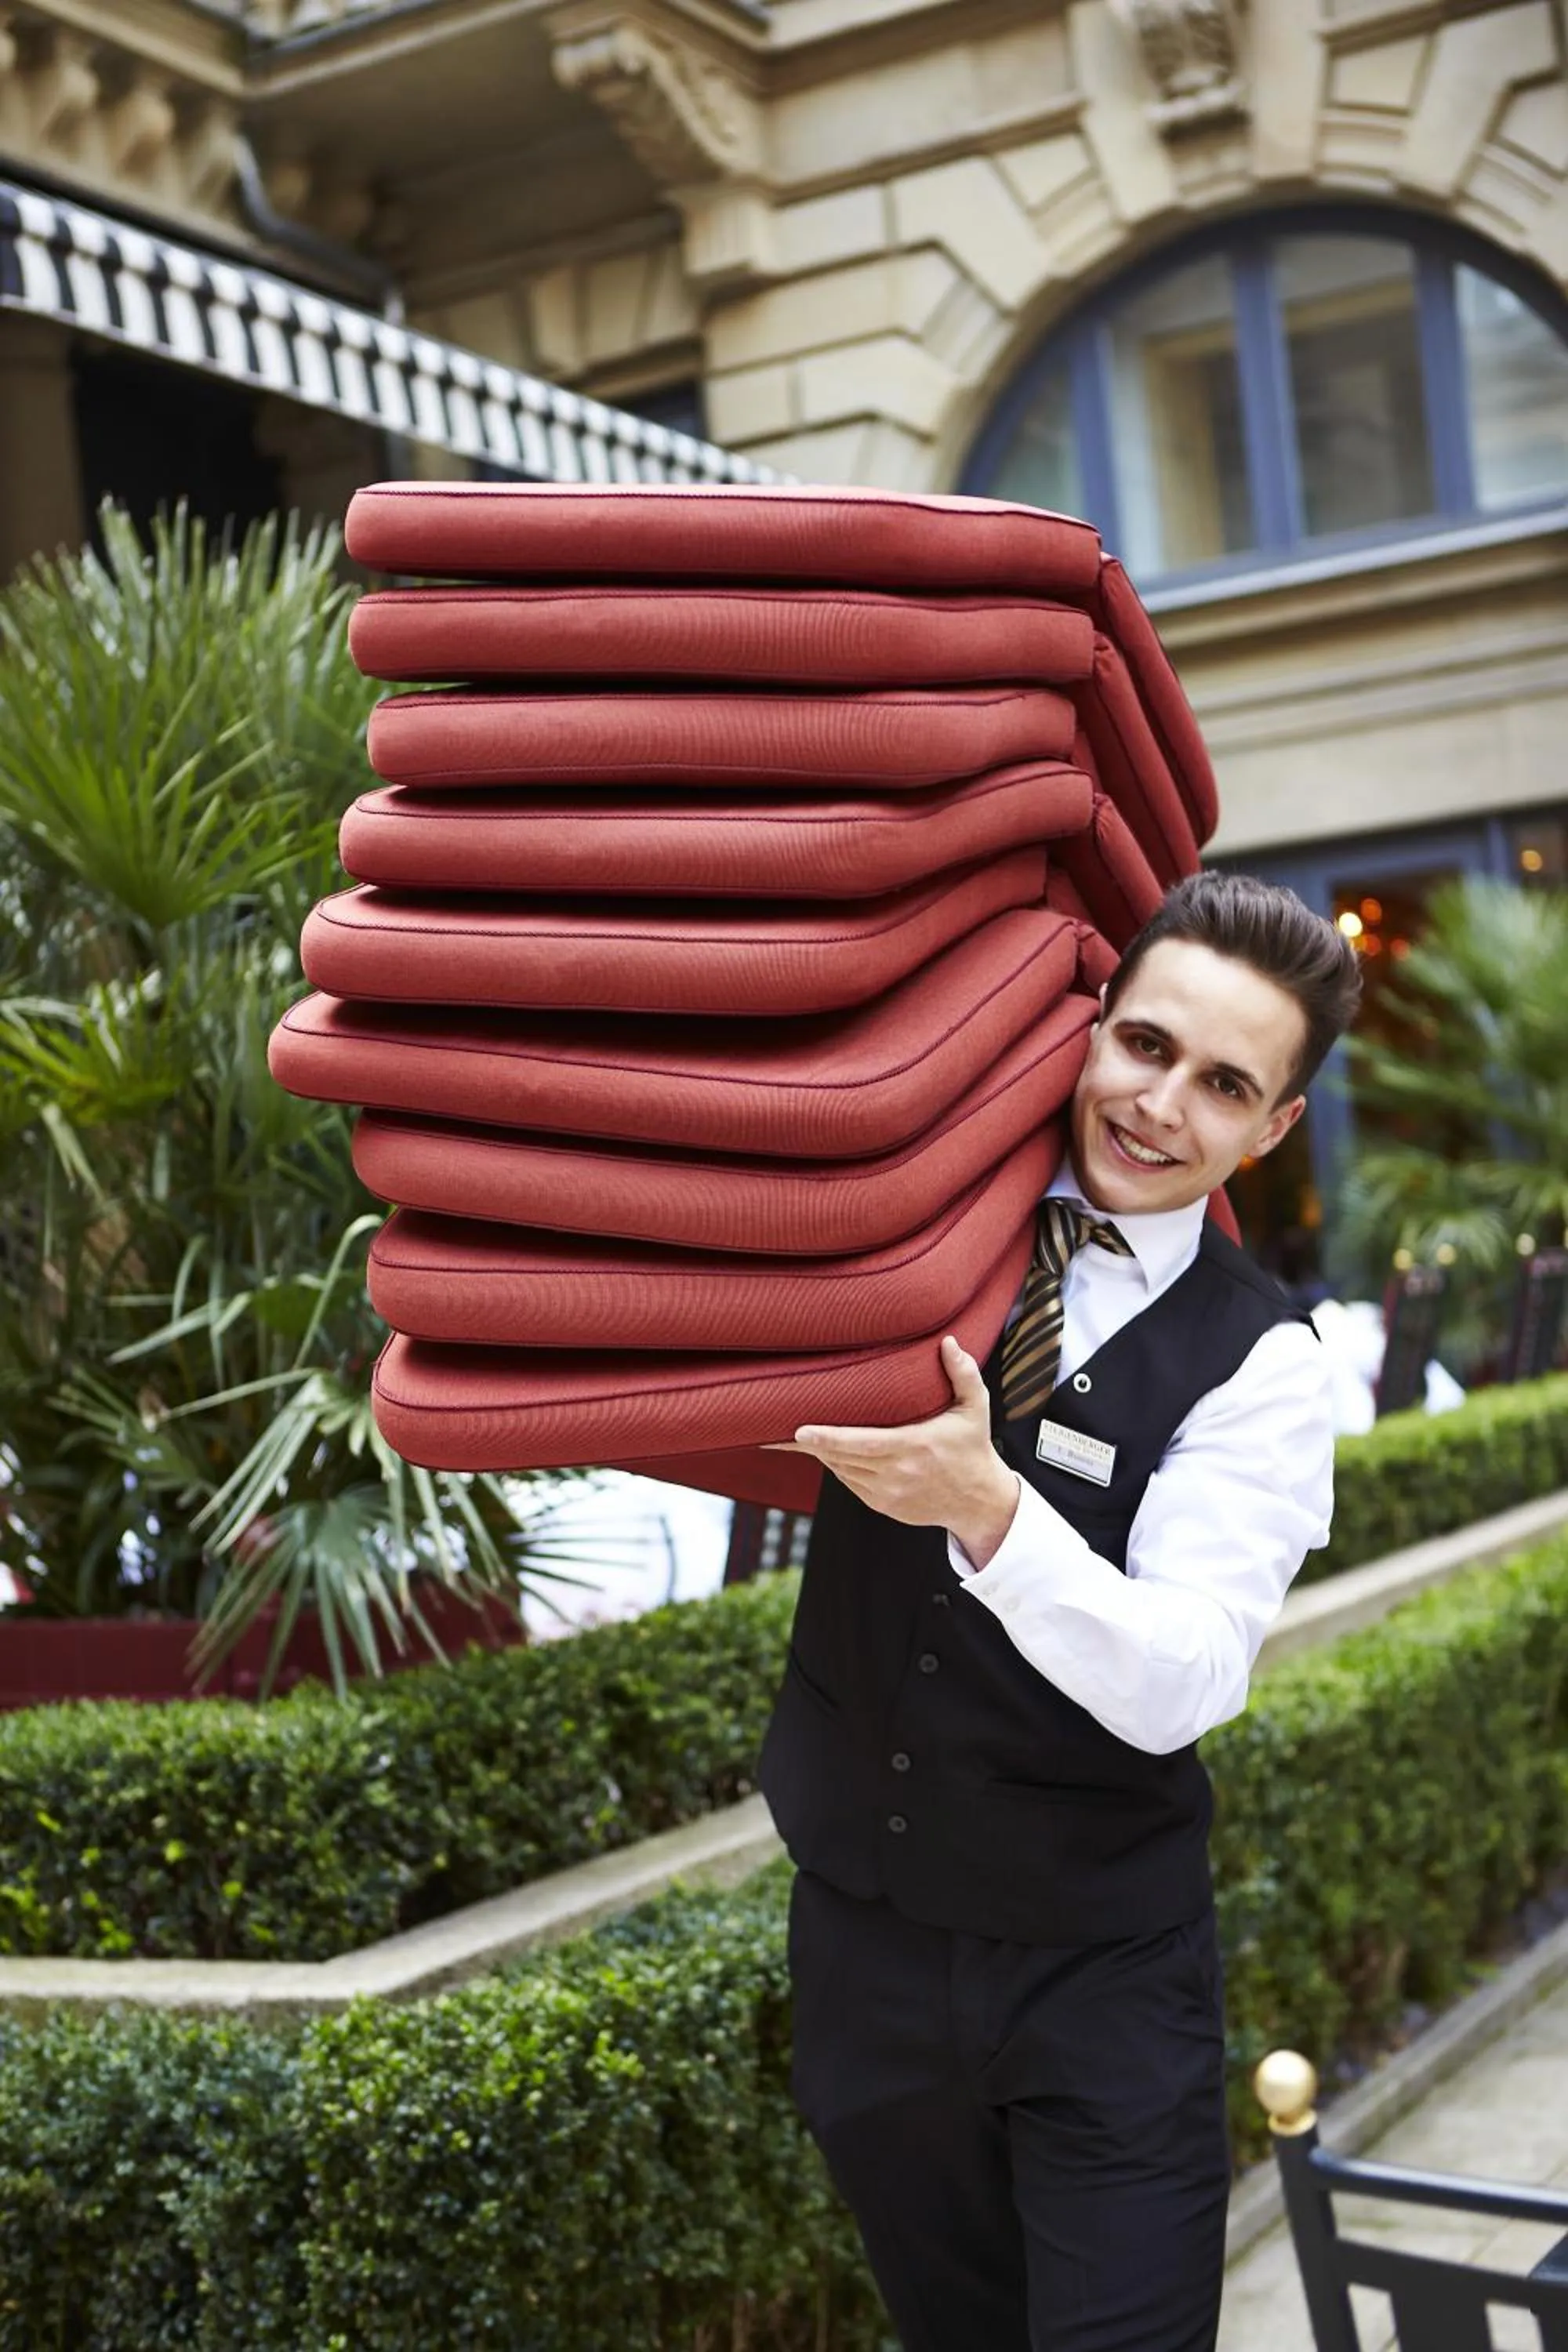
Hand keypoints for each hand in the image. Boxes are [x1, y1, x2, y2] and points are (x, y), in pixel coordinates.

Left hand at [761, 1334, 1020, 1555]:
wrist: (978, 1501)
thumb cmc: (973, 1447)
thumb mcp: (976, 1409)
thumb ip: (963, 1374)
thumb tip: (949, 1342)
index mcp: (913, 1448)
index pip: (860, 1444)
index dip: (827, 1438)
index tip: (798, 1431)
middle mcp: (896, 1474)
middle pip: (839, 1457)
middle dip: (810, 1441)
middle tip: (777, 1424)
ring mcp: (887, 1494)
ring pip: (840, 1470)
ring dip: (823, 1451)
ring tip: (802, 1431)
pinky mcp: (883, 1506)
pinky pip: (849, 1482)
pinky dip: (838, 1465)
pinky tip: (832, 1448)